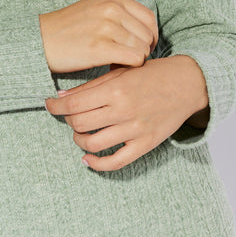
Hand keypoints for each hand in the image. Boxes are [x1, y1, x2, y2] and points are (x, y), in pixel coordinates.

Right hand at [38, 0, 157, 73]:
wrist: (40, 40)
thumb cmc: (68, 29)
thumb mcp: (95, 9)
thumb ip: (120, 14)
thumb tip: (146, 32)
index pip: (149, 18)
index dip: (149, 36)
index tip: (140, 47)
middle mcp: (112, 8)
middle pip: (148, 34)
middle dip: (143, 50)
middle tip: (127, 58)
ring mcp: (106, 26)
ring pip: (143, 48)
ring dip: (134, 60)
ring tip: (117, 62)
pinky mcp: (100, 47)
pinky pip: (134, 59)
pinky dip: (129, 67)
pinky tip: (112, 67)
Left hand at [44, 55, 208, 171]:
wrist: (186, 84)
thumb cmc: (151, 74)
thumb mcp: (120, 72)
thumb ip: (91, 86)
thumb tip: (61, 97)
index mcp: (115, 88)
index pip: (74, 104)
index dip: (55, 107)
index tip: (49, 105)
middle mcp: (123, 110)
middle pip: (80, 124)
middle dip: (68, 121)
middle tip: (68, 116)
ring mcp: (135, 129)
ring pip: (93, 144)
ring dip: (79, 140)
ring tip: (80, 133)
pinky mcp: (145, 144)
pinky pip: (115, 162)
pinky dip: (96, 164)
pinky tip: (87, 158)